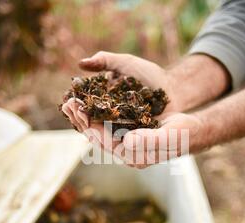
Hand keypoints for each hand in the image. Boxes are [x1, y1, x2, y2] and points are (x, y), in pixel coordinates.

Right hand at [61, 51, 179, 131]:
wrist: (175, 88)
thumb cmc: (150, 75)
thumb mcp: (126, 64)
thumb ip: (105, 61)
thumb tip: (81, 63)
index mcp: (105, 102)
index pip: (86, 109)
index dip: (77, 107)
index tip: (70, 102)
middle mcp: (111, 118)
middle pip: (91, 123)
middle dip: (82, 119)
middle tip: (74, 112)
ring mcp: (123, 129)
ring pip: (104, 134)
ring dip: (93, 131)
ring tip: (86, 125)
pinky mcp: (135, 138)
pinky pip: (121, 140)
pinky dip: (112, 138)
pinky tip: (103, 137)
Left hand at [82, 112, 203, 168]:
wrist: (194, 131)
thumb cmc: (184, 134)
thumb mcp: (169, 135)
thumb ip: (149, 140)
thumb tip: (127, 141)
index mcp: (133, 156)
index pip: (104, 142)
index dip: (89, 125)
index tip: (77, 109)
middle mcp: (127, 153)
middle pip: (97, 137)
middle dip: (81, 121)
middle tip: (67, 103)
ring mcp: (127, 144)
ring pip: (101, 131)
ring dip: (86, 117)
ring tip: (71, 103)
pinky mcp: (129, 135)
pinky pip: (108, 125)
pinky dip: (97, 114)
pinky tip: (89, 105)